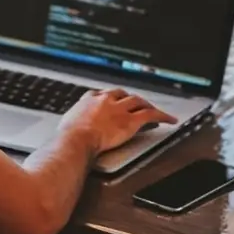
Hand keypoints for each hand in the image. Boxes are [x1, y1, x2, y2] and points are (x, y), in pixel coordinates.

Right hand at [60, 88, 177, 154]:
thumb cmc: (67, 138)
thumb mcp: (65, 128)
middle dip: (129, 98)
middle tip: (135, 103)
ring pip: (137, 101)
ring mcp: (119, 109)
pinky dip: (162, 116)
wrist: (76, 139)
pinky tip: (170, 120)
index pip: (100, 95)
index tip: (111, 101)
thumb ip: (69, 128)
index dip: (108, 97)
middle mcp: (104, 101)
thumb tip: (64, 138)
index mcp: (87, 102)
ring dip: (146, 105)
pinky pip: (150, 115)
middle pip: (121, 94)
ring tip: (153, 110)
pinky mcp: (130, 120)